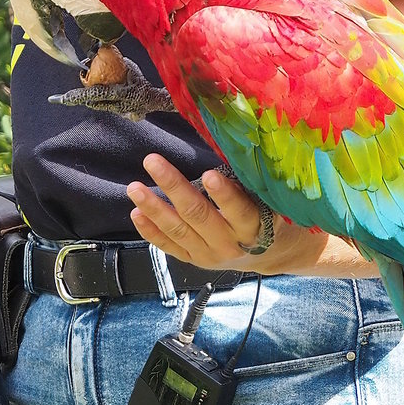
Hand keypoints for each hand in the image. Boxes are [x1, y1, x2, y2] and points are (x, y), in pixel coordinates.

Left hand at [127, 155, 378, 276]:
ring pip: (179, 231)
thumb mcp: (268, 200)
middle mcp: (230, 245)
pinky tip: (136, 213)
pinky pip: (170, 247)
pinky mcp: (194, 261)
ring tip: (134, 187)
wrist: (269, 253)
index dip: (224, 195)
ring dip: (155, 208)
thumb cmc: (269, 214)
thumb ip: (250, 182)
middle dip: (174, 187)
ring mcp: (210, 256)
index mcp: (253, 228)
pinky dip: (151, 231)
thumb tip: (232, 143)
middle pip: (199, 216)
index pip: (239, 211)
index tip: (208, 174)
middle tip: (152, 161)